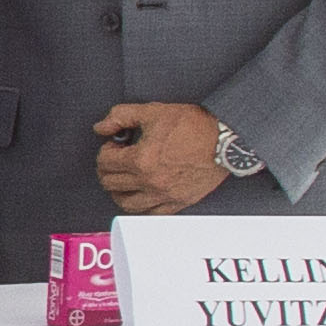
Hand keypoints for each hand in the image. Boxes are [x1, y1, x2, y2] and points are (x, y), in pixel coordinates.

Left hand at [94, 100, 232, 212]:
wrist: (225, 139)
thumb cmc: (193, 125)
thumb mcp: (153, 112)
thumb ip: (121, 116)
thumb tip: (100, 127)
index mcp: (141, 160)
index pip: (105, 163)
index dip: (105, 151)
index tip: (115, 146)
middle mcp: (150, 182)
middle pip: (111, 184)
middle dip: (107, 169)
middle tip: (116, 160)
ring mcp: (165, 195)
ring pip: (126, 204)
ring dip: (119, 191)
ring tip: (124, 179)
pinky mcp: (179, 202)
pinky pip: (151, 213)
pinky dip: (141, 205)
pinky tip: (142, 193)